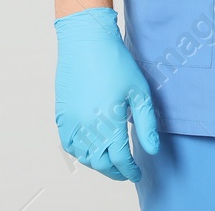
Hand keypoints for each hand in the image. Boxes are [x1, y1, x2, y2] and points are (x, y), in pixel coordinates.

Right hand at [53, 7, 160, 180]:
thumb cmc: (115, 63)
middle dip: (114, 171)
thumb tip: (152, 150)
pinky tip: (88, 149)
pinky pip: (68, 143)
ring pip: (83, 156)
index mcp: (109, 123)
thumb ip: (146, 124)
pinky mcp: (62, 114)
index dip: (129, 170)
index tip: (136, 173)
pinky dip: (78, 152)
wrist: (86, 41)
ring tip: (109, 161)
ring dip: (97, 163)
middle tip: (124, 171)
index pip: (120, 160)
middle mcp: (88, 127)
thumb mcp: (139, 92)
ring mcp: (72, 122)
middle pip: (100, 162)